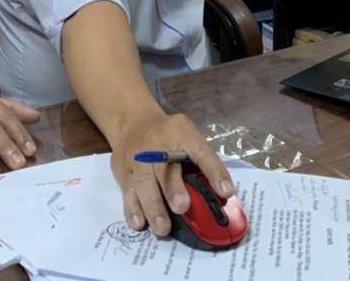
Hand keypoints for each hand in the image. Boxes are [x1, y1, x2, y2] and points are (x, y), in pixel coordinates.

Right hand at [107, 112, 233, 236]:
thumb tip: (219, 195)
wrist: (133, 122)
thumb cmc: (169, 136)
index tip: (226, 192)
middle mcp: (158, 144)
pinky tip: (139, 222)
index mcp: (182, 133)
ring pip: (144, 182)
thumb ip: (200, 161)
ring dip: (153, 206)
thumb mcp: (187, 137)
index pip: (202, 152)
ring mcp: (137, 157)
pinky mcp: (123, 170)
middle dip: (173, 189)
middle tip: (182, 208)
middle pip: (166, 167)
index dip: (214, 171)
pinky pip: (127, 190)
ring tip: (162, 228)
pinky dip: (132, 208)